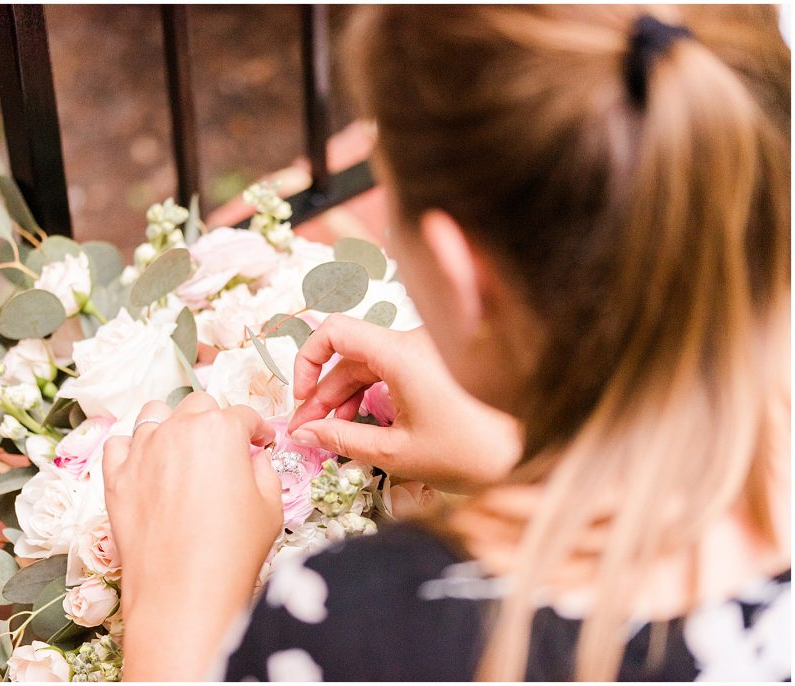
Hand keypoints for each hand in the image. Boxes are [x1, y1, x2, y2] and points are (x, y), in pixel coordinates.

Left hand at [103, 392, 281, 680]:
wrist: (183, 593)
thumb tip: (253, 459)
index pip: (243, 415)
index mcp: (220, 429)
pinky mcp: (116, 477)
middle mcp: (178, 430)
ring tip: (181, 449)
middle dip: (215, 421)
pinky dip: (133, 448)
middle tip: (224, 448)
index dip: (256, 430)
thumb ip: (264, 470)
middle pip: (198, 406)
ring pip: (154, 414)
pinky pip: (119, 444)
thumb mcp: (271, 506)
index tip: (260, 442)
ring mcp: (142, 451)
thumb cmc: (232, 552)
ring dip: (172, 424)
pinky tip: (147, 465)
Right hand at [288, 314, 520, 491]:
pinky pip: (392, 369)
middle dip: (321, 392)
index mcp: (401, 353)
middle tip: (306, 432)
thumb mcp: (397, 453)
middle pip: (349, 354)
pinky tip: (362, 425)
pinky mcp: (440, 364)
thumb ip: (342, 440)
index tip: (301, 400)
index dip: (307, 361)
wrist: (535, 454)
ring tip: (331, 435)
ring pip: (369, 364)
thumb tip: (302, 435)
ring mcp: (429, 350)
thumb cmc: (471, 453)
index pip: (334, 331)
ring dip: (344, 396)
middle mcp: (414, 341)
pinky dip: (371, 393)